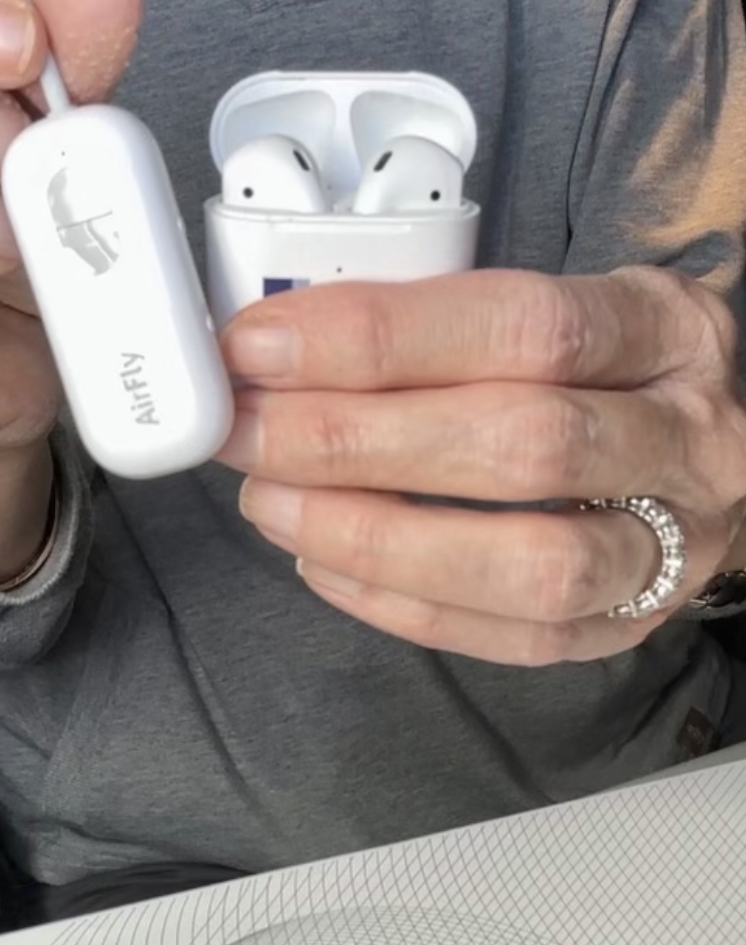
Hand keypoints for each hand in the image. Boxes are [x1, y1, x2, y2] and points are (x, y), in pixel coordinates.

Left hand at [219, 267, 745, 664]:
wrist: (716, 451)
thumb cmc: (606, 369)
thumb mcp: (557, 307)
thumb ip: (440, 323)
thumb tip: (285, 345)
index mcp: (662, 330)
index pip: (521, 325)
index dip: (380, 336)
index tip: (264, 345)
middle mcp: (686, 439)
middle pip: (523, 445)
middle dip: (357, 441)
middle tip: (246, 431)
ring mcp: (673, 547)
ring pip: (531, 563)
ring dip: (375, 537)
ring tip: (269, 502)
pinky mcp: (631, 626)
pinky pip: (518, 637)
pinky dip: (404, 607)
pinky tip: (321, 564)